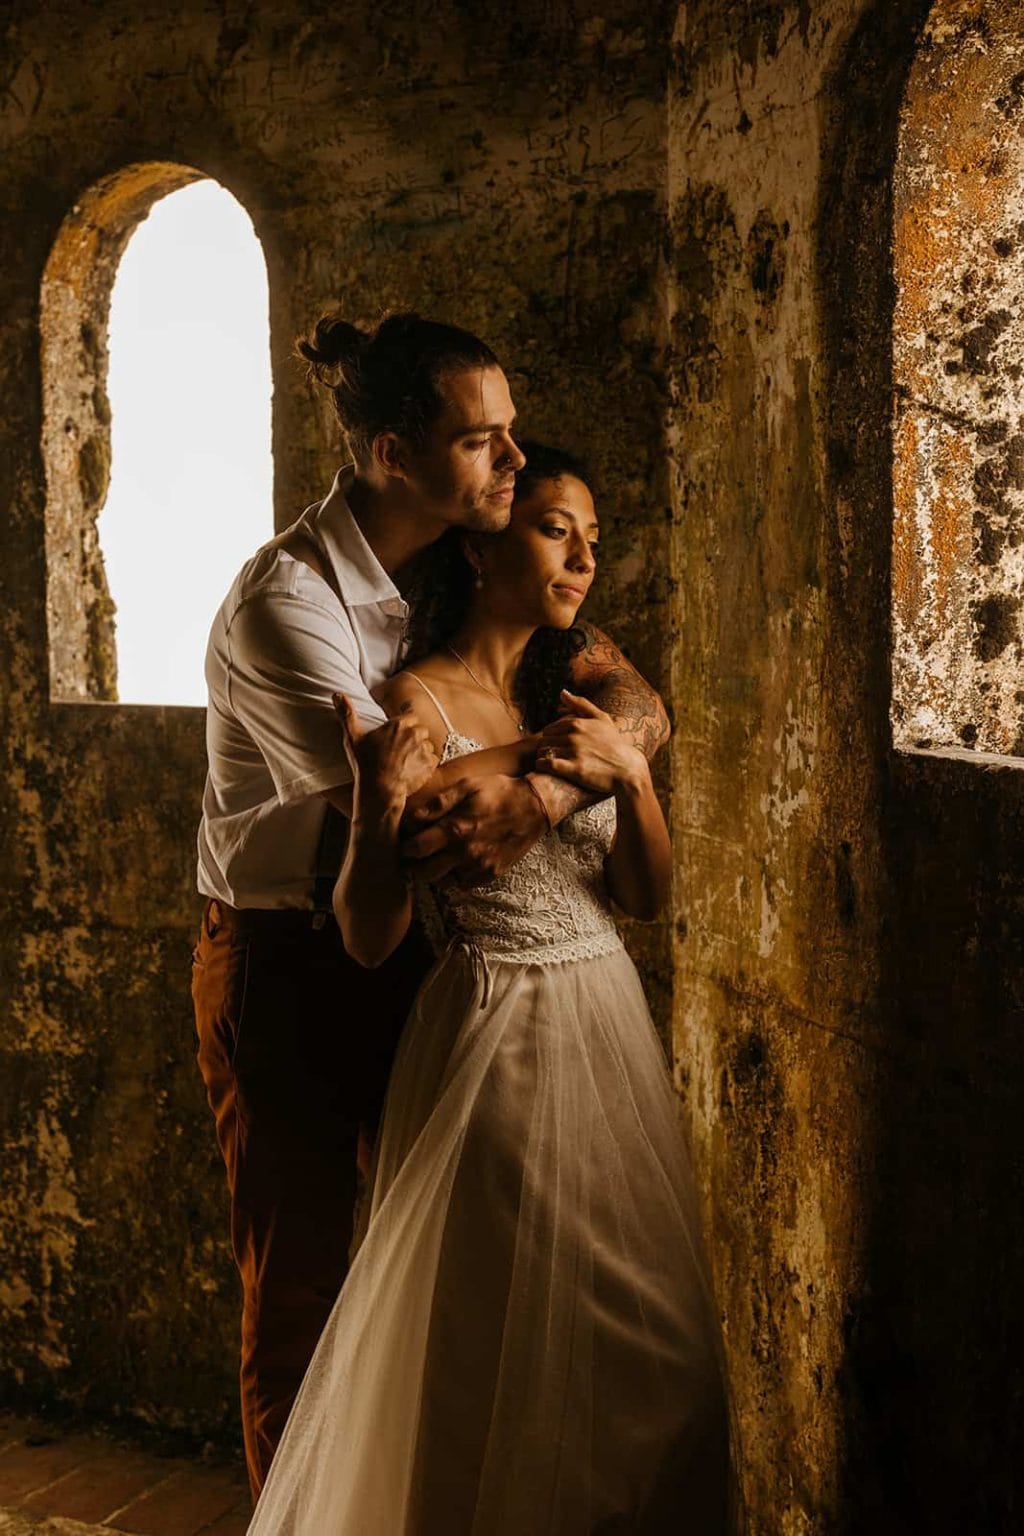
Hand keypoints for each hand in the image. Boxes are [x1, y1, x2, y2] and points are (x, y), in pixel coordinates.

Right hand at [334, 693, 437, 813]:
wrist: (379, 790)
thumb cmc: (365, 763)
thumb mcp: (352, 737)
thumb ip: (347, 714)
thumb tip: (336, 694)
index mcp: (399, 724)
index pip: (410, 716)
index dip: (405, 724)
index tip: (397, 732)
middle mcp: (415, 734)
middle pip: (420, 729)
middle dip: (414, 736)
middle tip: (400, 748)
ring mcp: (424, 750)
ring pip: (428, 745)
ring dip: (420, 750)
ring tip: (406, 760)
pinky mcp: (430, 765)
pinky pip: (433, 759)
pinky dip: (426, 763)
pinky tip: (413, 769)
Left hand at [401, 774, 547, 883]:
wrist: (535, 807)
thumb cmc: (499, 792)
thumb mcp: (467, 787)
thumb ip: (438, 803)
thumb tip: (413, 817)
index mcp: (455, 829)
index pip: (416, 849)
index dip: (406, 849)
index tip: (405, 846)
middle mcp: (465, 852)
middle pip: (426, 873)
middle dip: (415, 868)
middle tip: (414, 860)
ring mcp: (479, 866)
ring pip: (444, 881)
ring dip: (437, 872)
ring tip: (438, 859)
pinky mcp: (491, 874)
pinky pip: (464, 883)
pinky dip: (458, 876)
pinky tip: (460, 862)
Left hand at [536, 690, 647, 795]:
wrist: (628, 769)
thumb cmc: (615, 743)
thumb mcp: (602, 719)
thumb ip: (580, 704)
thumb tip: (562, 693)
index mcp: (578, 723)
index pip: (550, 728)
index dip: (551, 738)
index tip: (557, 746)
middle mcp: (574, 735)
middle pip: (544, 740)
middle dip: (546, 747)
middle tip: (553, 755)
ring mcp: (574, 752)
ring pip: (543, 751)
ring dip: (543, 756)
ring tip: (550, 762)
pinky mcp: (574, 769)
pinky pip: (547, 764)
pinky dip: (541, 765)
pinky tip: (545, 768)